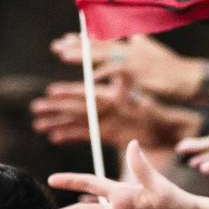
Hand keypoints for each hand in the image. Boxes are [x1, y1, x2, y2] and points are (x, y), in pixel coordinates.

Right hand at [31, 76, 198, 150]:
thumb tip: (120, 72)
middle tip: (35, 107)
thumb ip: (130, 91)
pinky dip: (70, 135)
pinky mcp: (110, 135)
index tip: (51, 91)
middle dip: (57, 107)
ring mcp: (107, 121)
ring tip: (39, 124)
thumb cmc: (160, 117)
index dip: (69, 93)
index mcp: (113, 99)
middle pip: (77, 107)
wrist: (173, 132)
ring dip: (58, 122)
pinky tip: (54, 137)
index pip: (86, 94)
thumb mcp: (145, 104)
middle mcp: (107, 108)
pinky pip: (86, 135)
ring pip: (77, 121)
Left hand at [50, 33, 198, 99]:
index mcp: (132, 47)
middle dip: (76, 46)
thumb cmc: (174, 70)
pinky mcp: (138, 71)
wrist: (189, 78)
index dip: (84, 40)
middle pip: (98, 46)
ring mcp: (133, 60)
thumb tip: (135, 35)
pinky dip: (102, 74)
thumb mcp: (156, 53)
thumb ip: (143, 44)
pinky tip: (89, 78)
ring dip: (83, 56)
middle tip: (56, 45)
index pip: (103, 41)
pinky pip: (115, 72)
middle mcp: (130, 50)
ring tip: (63, 56)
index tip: (66, 39)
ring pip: (102, 55)